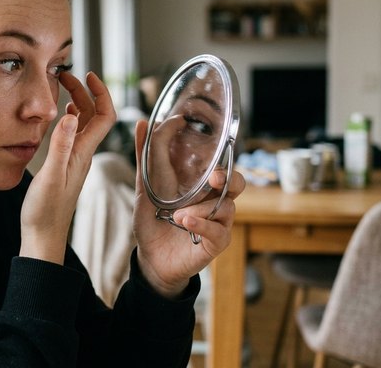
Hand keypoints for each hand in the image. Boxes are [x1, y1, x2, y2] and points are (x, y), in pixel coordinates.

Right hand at [20, 72, 115, 263]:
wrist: (43, 236)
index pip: (104, 116)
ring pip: (83, 123)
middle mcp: (84, 153)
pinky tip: (61, 115)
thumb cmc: (45, 211)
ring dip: (77, 101)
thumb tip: (70, 114)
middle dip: (84, 90)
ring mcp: (76, 159)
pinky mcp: (66, 165)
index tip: (87, 74)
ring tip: (61, 86)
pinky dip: (69, 118)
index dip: (100, 92)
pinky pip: (74, 135)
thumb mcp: (51, 176)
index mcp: (84, 153)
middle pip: (94, 115)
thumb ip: (60, 146)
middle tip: (65, 75)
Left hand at [132, 119, 244, 297]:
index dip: (216, 149)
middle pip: (238, 183)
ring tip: (178, 216)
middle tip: (215, 178)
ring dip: (201, 208)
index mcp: (200, 184)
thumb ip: (146, 156)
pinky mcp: (216, 242)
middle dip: (229, 177)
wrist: (151, 258)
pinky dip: (201, 224)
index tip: (195, 137)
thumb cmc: (153, 220)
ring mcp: (218, 222)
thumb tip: (143, 122)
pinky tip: (185, 223)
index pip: (219, 162)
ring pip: (226, 207)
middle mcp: (213, 201)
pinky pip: (219, 230)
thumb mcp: (145, 187)